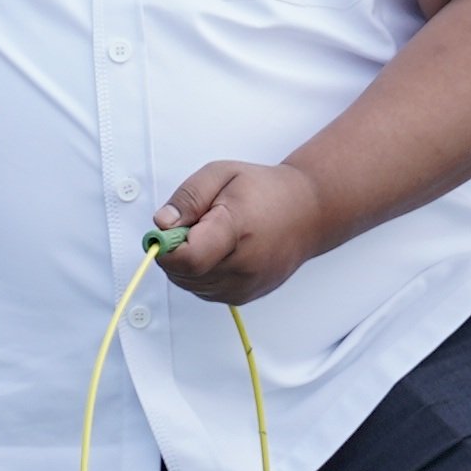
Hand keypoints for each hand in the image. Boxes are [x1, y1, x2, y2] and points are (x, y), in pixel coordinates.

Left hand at [151, 161, 336, 304]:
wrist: (308, 212)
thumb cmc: (266, 191)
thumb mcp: (221, 174)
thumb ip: (188, 198)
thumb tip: (161, 224)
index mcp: (236, 230)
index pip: (186, 258)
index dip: (167, 246)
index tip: (170, 227)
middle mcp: (244, 267)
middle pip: (182, 273)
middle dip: (175, 250)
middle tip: (197, 225)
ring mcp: (245, 286)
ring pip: (190, 284)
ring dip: (188, 262)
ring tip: (213, 236)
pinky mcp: (243, 296)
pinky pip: (204, 290)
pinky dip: (201, 273)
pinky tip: (220, 251)